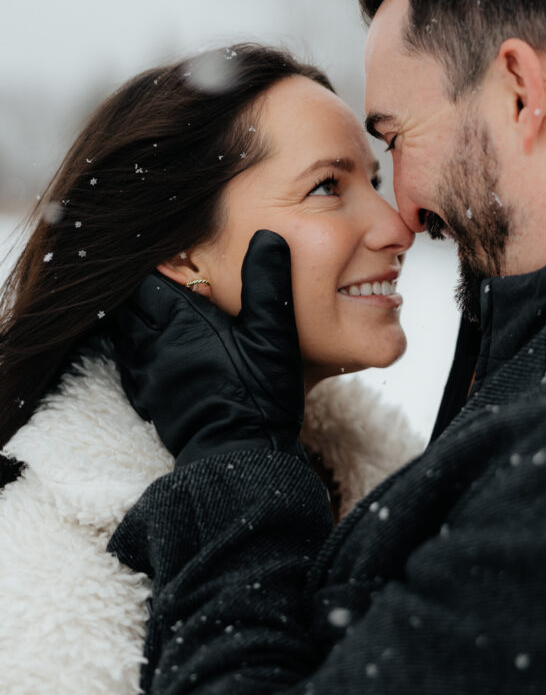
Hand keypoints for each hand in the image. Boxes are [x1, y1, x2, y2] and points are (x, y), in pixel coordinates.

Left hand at [111, 230, 304, 464]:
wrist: (239, 459)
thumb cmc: (258, 396)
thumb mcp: (273, 335)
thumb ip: (268, 283)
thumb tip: (269, 235)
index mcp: (183, 321)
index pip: (149, 280)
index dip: (156, 267)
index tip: (170, 258)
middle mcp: (154, 344)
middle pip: (129, 307)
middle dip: (142, 294)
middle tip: (163, 284)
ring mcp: (147, 376)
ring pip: (125, 336)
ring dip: (136, 323)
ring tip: (157, 315)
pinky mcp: (148, 402)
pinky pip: (129, 367)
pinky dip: (137, 353)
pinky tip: (157, 354)